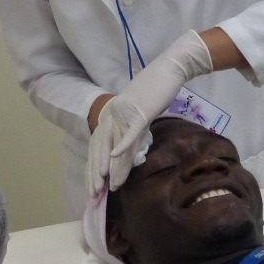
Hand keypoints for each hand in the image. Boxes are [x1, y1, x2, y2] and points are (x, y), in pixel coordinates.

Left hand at [86, 30, 212, 196]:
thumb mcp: (140, 115)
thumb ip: (132, 132)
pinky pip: (130, 132)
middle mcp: (113, 114)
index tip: (94, 188)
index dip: (94, 168)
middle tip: (95, 194)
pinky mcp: (140, 112)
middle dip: (97, 173)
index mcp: (111, 115)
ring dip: (109, 166)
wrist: (169, 70)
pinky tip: (115, 158)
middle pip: (100, 148)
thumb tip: (127, 154)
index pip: (97, 146)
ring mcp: (124, 113)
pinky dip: (122, 146)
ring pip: (114, 144)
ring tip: (107, 185)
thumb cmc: (157, 91)